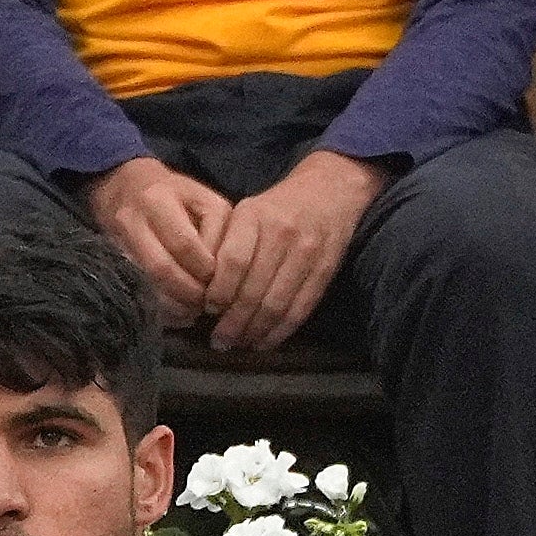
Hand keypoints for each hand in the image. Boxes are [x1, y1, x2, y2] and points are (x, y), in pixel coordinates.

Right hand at [89, 154, 234, 317]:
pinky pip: (136, 289)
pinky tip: (176, 311)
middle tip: (208, 304)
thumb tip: (221, 273)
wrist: (123, 186)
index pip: (186, 245)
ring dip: (174, 304)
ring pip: (146, 283)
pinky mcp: (112, 257)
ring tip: (194, 310)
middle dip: (190, 292)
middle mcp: (133, 220)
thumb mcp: (204, 200)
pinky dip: (159, 306)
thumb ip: (217, 231)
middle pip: (162, 269)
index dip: (206, 270)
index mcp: (159, 199)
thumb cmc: (175, 195)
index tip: (220, 282)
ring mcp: (118, 239)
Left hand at [201, 153, 374, 355]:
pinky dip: (280, 331)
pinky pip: (300, 309)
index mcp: (255, 216)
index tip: (207, 310)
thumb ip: (226, 245)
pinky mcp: (325, 271)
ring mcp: (307, 253)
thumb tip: (205, 294)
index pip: (233, 262)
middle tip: (219, 341)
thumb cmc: (278, 206)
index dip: (219, 292)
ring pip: (276, 304)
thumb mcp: (247, 212)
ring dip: (255, 331)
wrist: (330, 191)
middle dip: (233, 322)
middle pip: (253, 289)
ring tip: (239, 344)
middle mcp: (281, 234)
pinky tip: (264, 341)